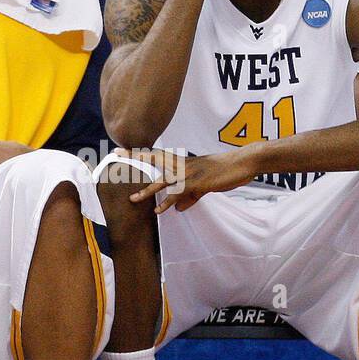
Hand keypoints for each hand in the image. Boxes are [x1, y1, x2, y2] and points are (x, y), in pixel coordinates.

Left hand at [121, 147, 257, 212]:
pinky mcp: (197, 182)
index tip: (124, 149)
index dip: (141, 153)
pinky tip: (159, 210)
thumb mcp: (205, 186)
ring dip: (148, 190)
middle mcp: (183, 164)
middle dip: (135, 157)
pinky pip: (178, 194)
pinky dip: (167, 202)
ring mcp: (189, 173)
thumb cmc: (226, 171)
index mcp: (184, 162)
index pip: (158, 155)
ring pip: (163, 180)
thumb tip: (176, 208)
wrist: (243, 163)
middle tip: (116, 153)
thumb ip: (189, 197)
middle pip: (154, 159)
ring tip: (133, 199)